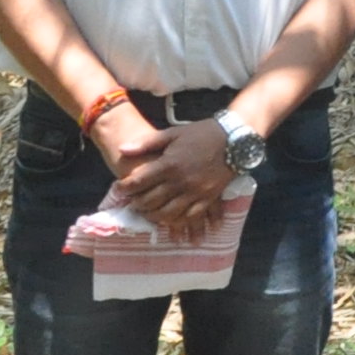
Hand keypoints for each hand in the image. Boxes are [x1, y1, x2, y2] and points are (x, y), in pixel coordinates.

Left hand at [118, 116, 235, 240]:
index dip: (126, 187)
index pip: (139, 182)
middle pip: (151, 201)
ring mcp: (195, 192)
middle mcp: (180, 181)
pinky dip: (178, 221)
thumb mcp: (173, 133)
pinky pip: (190, 216)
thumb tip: (122, 149)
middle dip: (137, 204)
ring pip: (168, 213)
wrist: (234, 139)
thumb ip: (147, 143)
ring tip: (148, 213)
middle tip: (132, 203)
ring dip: (154, 216)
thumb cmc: (201, 134)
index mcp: (169, 164)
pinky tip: (171, 220)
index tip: (120, 188)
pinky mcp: (208, 198)